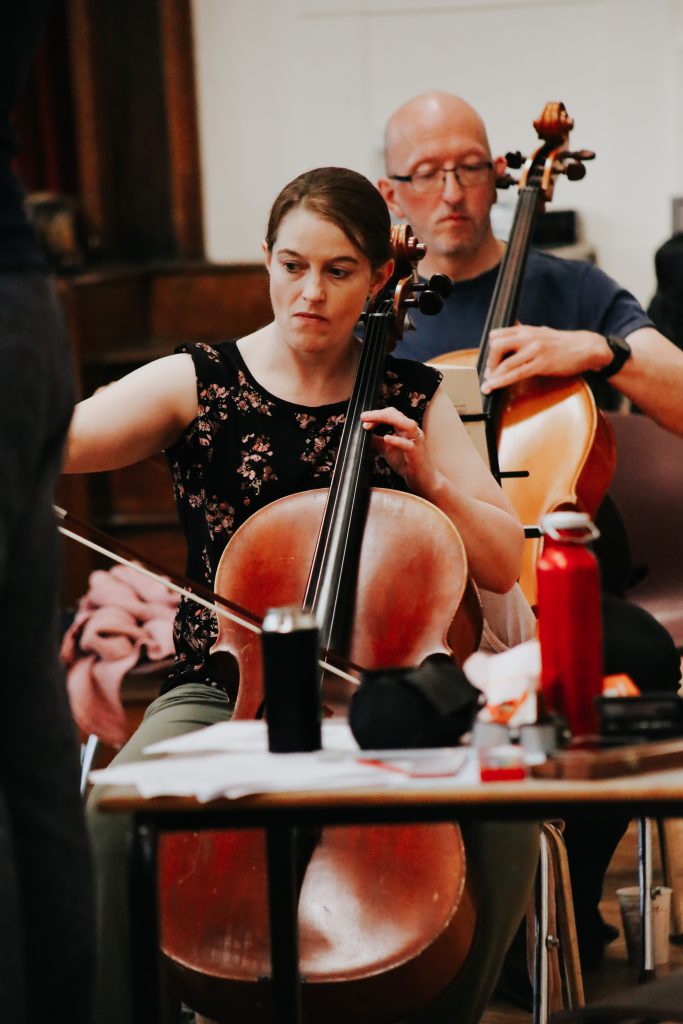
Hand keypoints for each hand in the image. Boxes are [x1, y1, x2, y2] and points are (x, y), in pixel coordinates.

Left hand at [360, 406, 436, 493]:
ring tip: (372, 422)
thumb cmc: (407, 463)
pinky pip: (409, 445)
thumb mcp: (387, 449)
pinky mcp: (417, 455)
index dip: (376, 415)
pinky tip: (386, 438)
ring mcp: (416, 442)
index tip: (363, 420)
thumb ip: (376, 441)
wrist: (423, 480)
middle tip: (363, 417)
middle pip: (397, 415)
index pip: (391, 414)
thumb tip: (361, 435)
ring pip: (407, 424)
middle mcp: (412, 432)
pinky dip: (397, 440)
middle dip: (379, 414)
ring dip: (389, 420)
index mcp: (405, 429)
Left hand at [481, 325, 608, 392]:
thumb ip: (525, 333)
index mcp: (526, 330)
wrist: (587, 347)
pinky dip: (502, 381)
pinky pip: (517, 374)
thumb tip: (513, 329)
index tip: (489, 360)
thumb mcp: (541, 332)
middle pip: (496, 345)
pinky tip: (493, 386)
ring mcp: (535, 350)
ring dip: (493, 376)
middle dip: (489, 361)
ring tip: (487, 385)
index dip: (489, 348)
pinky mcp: (542, 364)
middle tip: (490, 372)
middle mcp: (528, 337)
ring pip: (505, 362)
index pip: (497, 334)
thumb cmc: (563, 343)